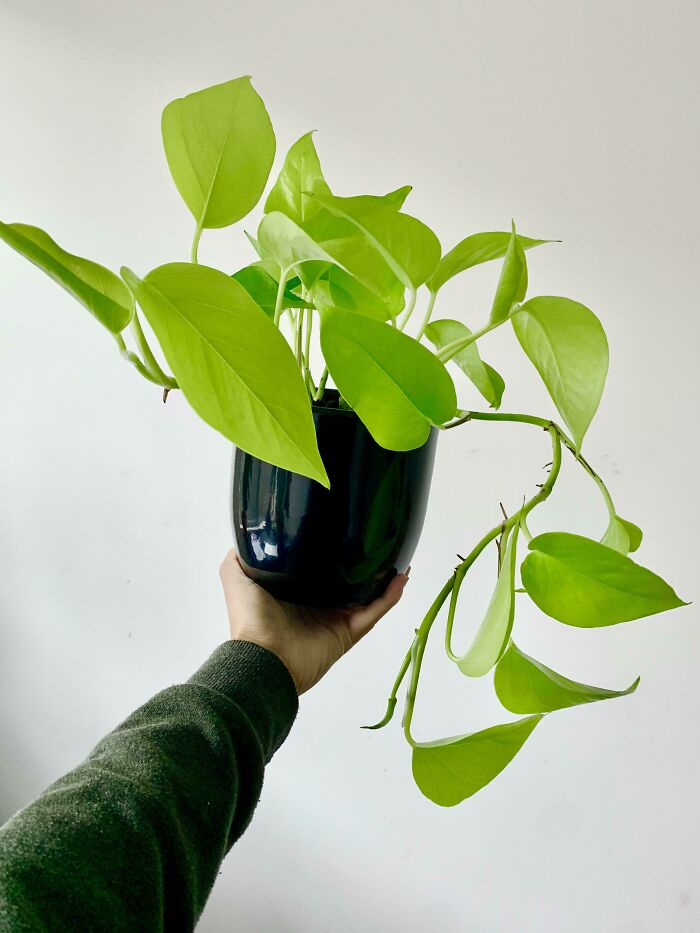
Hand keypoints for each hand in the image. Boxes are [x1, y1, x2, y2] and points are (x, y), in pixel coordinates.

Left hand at [219, 551, 408, 693]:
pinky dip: (389, 597)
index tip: (345, 529)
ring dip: (384, 578)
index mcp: (294, 591)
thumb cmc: (249, 618)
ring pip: (367, 595)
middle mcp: (317, 604)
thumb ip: (239, 557)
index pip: (318, 569)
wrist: (263, 657)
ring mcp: (335, 620)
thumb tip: (248, 535)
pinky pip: (374, 612)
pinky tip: (401, 578)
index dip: (332, 552)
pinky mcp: (348, 633)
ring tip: (400, 558)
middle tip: (379, 542)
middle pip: (348, 581)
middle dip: (364, 565)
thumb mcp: (236, 577)